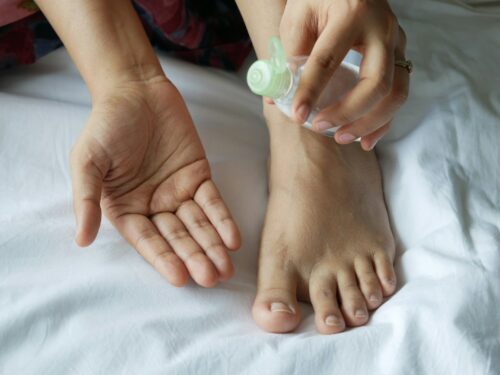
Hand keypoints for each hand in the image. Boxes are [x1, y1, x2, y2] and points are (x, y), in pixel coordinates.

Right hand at [71, 77, 240, 286]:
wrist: (136, 90)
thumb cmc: (106, 125)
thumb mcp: (88, 160)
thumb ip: (86, 199)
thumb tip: (81, 240)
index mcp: (125, 208)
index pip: (147, 240)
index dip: (163, 259)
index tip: (180, 278)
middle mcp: (153, 206)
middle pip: (177, 237)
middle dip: (194, 257)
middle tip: (211, 278)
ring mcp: (178, 192)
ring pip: (198, 224)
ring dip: (212, 245)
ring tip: (226, 267)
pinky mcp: (198, 176)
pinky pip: (212, 201)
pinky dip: (222, 219)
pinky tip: (233, 238)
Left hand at [280, 0, 408, 149]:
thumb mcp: (298, 17)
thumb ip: (289, 55)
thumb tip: (277, 98)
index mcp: (351, 13)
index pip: (328, 59)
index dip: (311, 91)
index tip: (297, 115)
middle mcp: (381, 28)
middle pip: (376, 82)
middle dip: (348, 112)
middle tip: (321, 127)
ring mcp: (396, 42)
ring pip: (396, 92)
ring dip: (369, 122)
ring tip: (341, 137)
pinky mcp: (400, 55)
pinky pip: (399, 94)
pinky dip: (384, 121)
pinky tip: (365, 139)